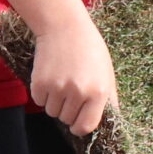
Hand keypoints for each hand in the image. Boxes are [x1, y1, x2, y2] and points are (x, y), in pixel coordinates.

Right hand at [32, 18, 116, 135]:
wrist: (64, 25)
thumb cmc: (89, 49)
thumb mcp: (107, 73)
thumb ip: (109, 100)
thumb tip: (113, 123)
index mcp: (98, 92)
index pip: (86, 126)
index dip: (80, 128)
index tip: (77, 124)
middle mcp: (78, 92)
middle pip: (67, 119)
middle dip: (68, 110)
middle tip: (70, 91)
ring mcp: (58, 88)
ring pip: (51, 112)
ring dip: (55, 102)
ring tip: (61, 82)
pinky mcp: (40, 82)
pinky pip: (39, 101)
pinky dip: (42, 94)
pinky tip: (50, 77)